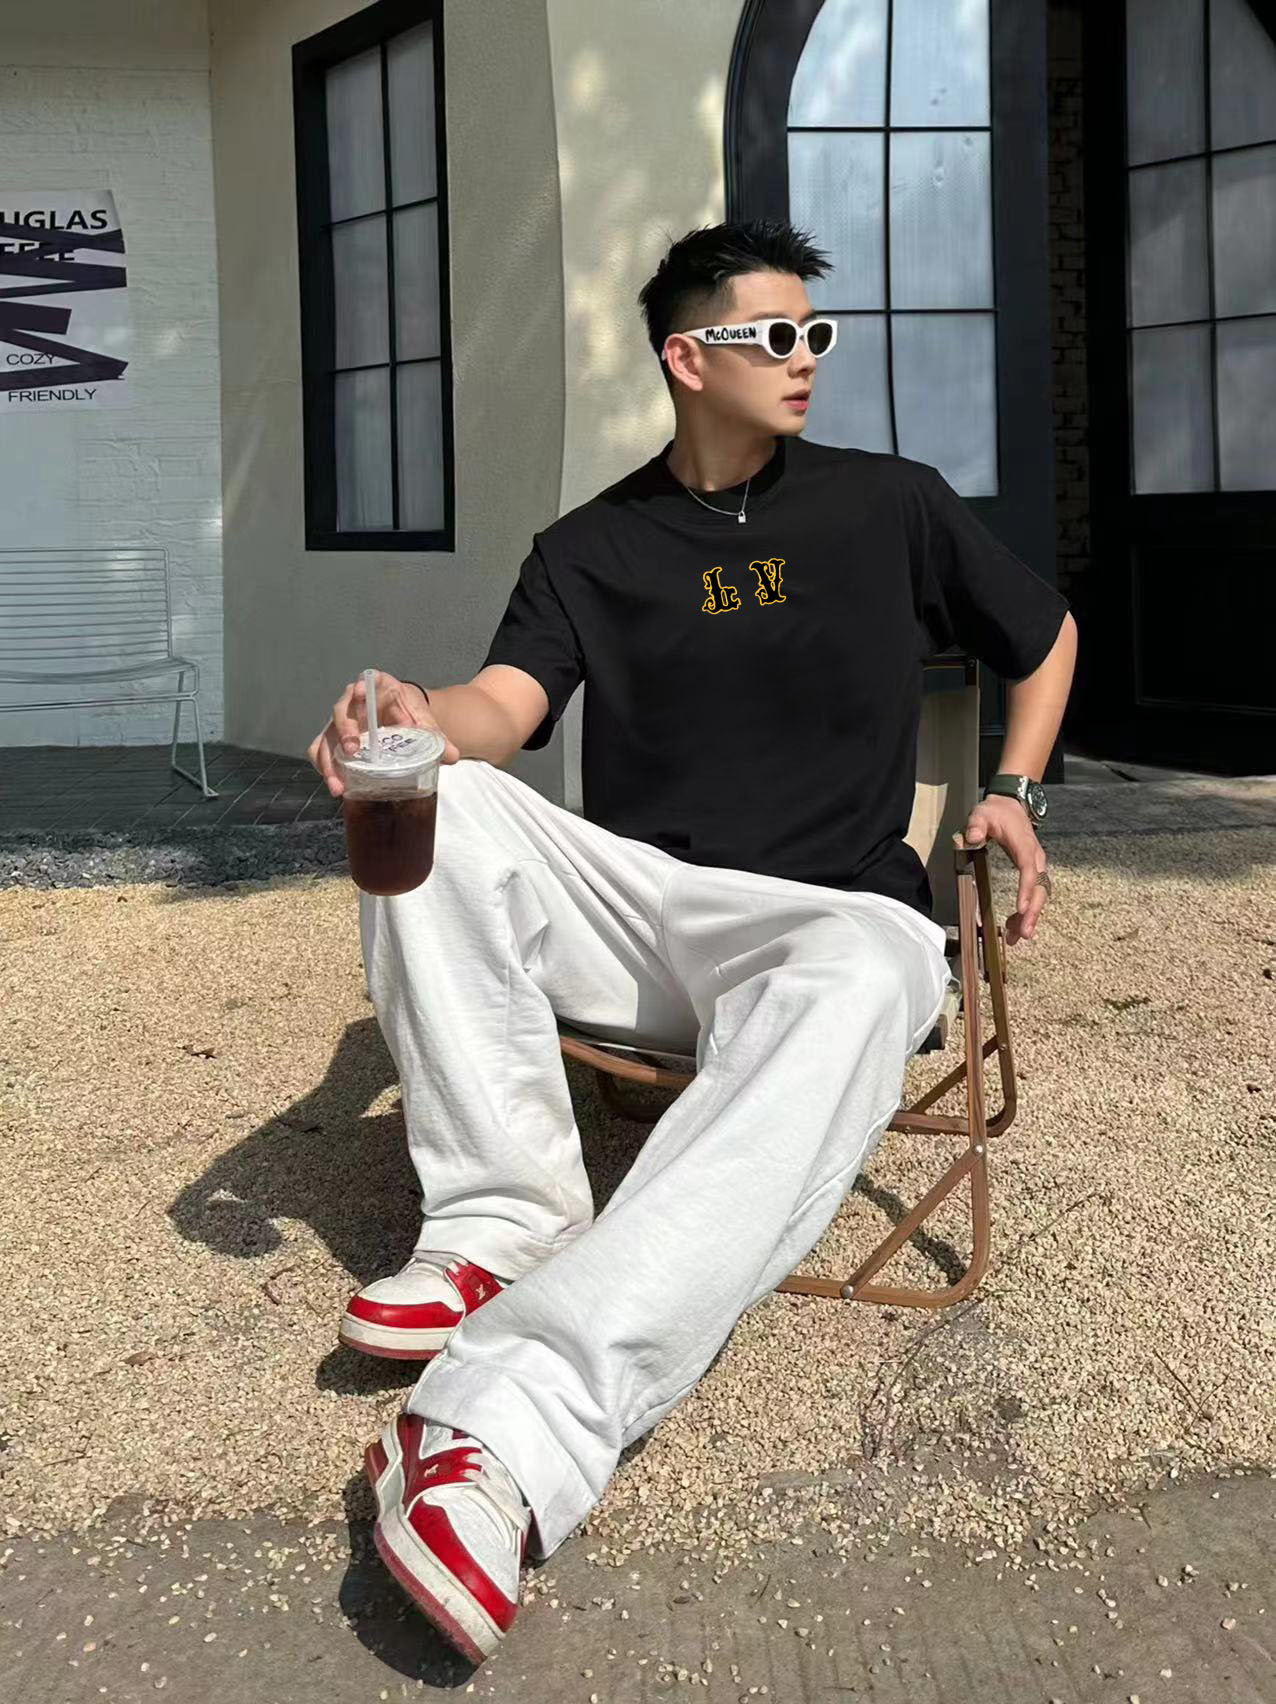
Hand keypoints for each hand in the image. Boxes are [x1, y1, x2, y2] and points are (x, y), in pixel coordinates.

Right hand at [307, 670, 459, 797]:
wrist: (403, 718)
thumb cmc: (411, 713)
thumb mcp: (424, 721)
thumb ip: (437, 737)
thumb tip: (452, 756)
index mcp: (376, 689)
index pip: (365, 683)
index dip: (360, 687)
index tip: (360, 691)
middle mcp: (352, 703)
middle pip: (340, 712)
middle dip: (343, 730)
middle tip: (351, 749)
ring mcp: (341, 723)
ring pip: (326, 737)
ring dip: (328, 760)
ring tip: (338, 783)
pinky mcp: (334, 740)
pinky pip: (322, 752)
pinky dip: (326, 768)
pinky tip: (337, 786)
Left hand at [958, 795, 1050, 945]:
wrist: (1011, 805)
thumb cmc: (995, 812)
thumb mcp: (981, 814)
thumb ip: (976, 825)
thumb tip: (972, 837)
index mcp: (1024, 845)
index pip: (1028, 870)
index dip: (1026, 890)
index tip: (1022, 909)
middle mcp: (1035, 857)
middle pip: (1040, 888)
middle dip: (1034, 912)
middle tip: (1024, 933)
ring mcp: (1036, 865)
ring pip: (1040, 894)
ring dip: (1032, 916)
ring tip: (1019, 937)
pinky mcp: (1033, 871)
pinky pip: (1035, 893)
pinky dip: (1028, 910)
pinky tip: (1017, 926)